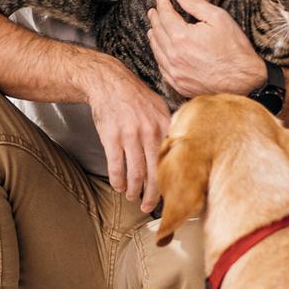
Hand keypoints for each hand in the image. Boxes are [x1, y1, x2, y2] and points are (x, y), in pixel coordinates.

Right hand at [82, 60, 169, 212]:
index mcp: (164, 125)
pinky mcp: (112, 138)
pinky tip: (118, 186)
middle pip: (156, 172)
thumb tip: (179, 146)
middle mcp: (150, 132)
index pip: (173, 159)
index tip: (173, 193)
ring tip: (132, 197)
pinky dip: (117, 180)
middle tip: (150, 206)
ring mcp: (130, 136)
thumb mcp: (159, 107)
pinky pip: (116, 166)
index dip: (174, 180)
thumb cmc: (134, 96)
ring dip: (134, 190)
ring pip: (136, 173)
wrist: (109, 82)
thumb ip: (169, 127)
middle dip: (153, 194)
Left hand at [147, 0, 266, 97]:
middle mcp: (174, 55)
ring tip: (153, 29)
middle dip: (155, 19)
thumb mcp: (219, 18)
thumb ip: (197, 5)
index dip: (162, 5)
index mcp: (182, 37)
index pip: (165, 16)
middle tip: (154, 11)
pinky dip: (159, 56)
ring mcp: (175, 72)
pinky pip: (162, 68)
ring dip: (154, 37)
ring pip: (156, 51)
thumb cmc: (234, 48)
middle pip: (158, 32)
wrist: (244, 80)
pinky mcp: (179, 84)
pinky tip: (161, 51)